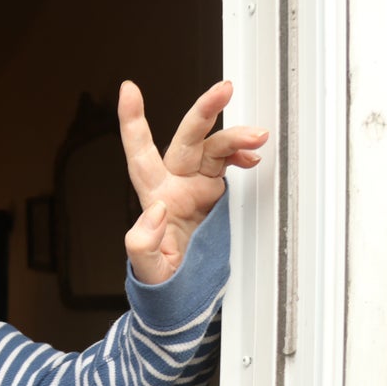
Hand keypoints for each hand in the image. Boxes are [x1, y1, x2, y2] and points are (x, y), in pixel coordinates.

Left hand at [120, 80, 268, 283]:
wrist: (182, 296)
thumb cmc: (162, 282)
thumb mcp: (149, 270)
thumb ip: (143, 244)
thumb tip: (155, 211)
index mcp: (154, 196)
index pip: (139, 153)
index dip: (133, 121)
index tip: (129, 91)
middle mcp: (172, 184)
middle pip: (185, 139)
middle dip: (203, 112)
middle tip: (223, 90)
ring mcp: (194, 187)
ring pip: (212, 147)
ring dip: (234, 137)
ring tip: (257, 137)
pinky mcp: (213, 194)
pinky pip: (227, 162)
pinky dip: (240, 153)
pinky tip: (252, 155)